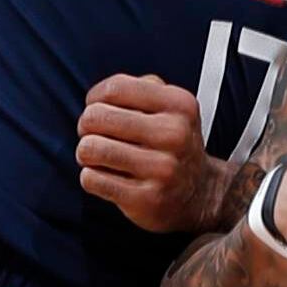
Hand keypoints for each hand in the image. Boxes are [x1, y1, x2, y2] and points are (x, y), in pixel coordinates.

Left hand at [78, 76, 235, 234]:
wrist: (201, 192)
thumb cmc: (172, 144)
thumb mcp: (171, 106)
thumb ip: (141, 87)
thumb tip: (103, 95)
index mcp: (180, 105)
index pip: (116, 88)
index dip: (95, 97)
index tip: (98, 107)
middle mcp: (174, 135)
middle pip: (96, 116)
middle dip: (86, 125)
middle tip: (96, 134)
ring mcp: (162, 169)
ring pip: (90, 148)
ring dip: (86, 153)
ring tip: (100, 156)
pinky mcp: (145, 198)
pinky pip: (92, 179)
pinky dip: (91, 177)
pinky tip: (108, 176)